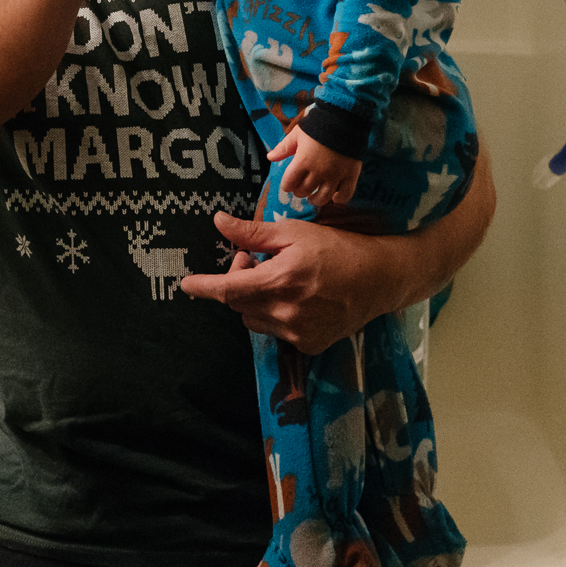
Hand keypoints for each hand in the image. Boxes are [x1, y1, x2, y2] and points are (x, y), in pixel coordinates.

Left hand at [181, 211, 397, 354]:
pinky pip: (277, 331)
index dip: (204, 288)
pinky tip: (299, 299)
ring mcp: (298, 332)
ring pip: (254, 320)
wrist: (380, 278)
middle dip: (239, 282)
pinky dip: (277, 316)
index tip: (185, 285)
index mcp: (280, 281)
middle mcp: (286, 312)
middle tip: (257, 261)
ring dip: (256, 301)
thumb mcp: (294, 232)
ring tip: (280, 280)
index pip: (229, 290)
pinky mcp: (309, 344)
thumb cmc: (337, 248)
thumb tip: (218, 222)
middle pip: (239, 304)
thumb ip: (252, 233)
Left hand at [272, 127, 361, 207]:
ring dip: (316, 200)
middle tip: (301, 188)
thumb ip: (283, 148)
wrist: (345, 118)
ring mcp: (336, 175)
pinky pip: (346, 194)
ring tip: (314, 197)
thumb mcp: (297, 134)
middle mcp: (318, 172)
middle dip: (299, 191)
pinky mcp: (351, 175)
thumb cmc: (318, 125)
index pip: (289, 183)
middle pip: (304, 191)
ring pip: (323, 197)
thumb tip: (269, 158)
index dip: (287, 185)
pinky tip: (335, 197)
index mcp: (302, 161)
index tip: (288, 184)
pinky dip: (340, 199)